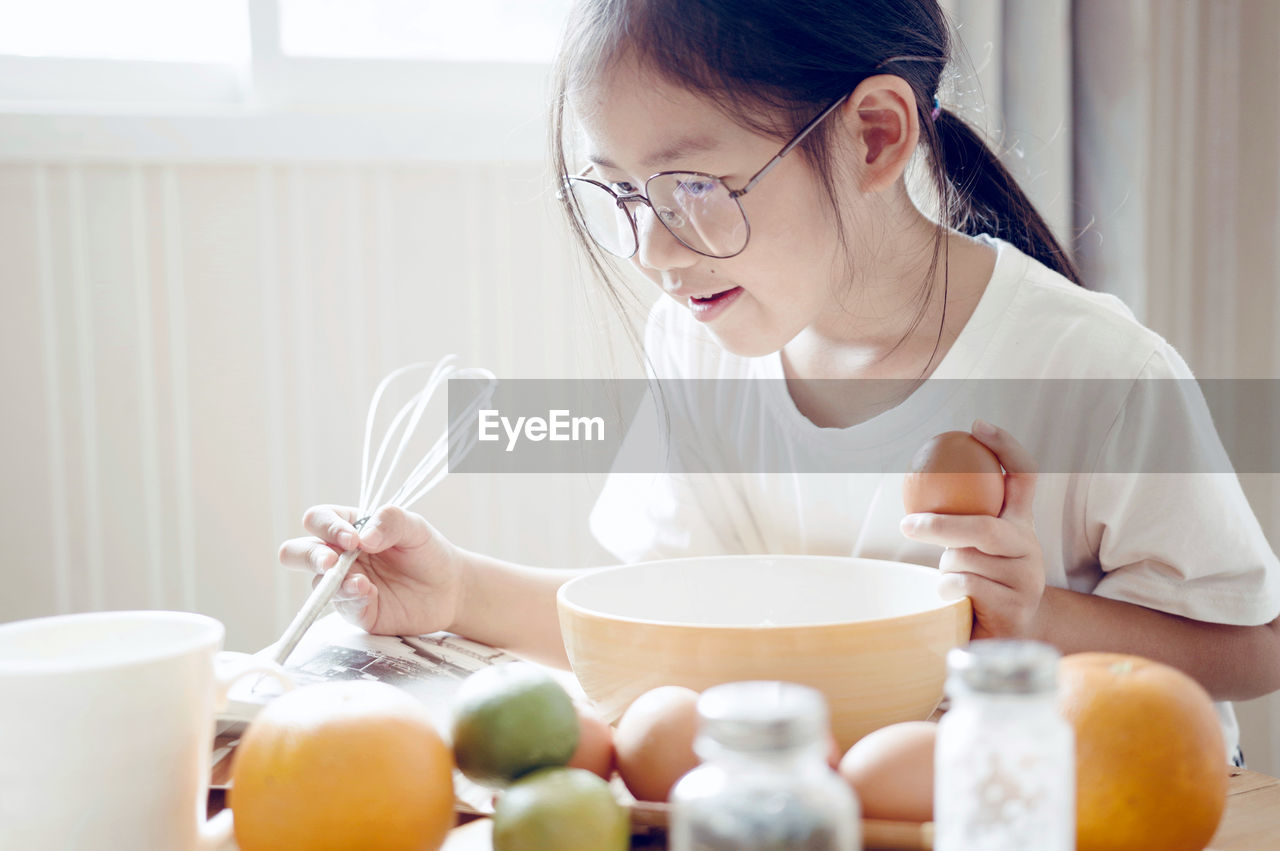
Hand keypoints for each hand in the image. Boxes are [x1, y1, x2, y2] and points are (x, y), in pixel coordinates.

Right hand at [278, 504, 465, 635]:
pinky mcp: (355, 610)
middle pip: (295, 552)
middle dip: (307, 556)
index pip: (318, 520)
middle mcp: (338, 555)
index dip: (327, 527)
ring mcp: (343, 584)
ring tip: (363, 583)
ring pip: (316, 584)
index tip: (353, 539)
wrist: (449, 588)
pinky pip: (340, 607)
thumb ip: (390, 521)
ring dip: (334, 582)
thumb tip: (363, 537)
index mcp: (348, 527)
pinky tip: (371, 594)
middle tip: (331, 561)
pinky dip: (352, 600)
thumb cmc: (427, 551)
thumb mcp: (415, 527)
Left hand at [899, 420, 1045, 639]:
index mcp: (1020, 526)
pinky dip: (948, 589)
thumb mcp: (970, 547)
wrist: (1003, 640)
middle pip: (987, 528)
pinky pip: (967, 587)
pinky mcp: (1016, 608)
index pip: (1025, 478)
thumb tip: (915, 479)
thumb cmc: (977, 583)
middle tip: (906, 525)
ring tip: (947, 579)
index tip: (977, 425)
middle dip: (941, 525)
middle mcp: (1030, 548)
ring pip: (969, 561)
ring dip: (945, 569)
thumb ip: (958, 518)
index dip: (1006, 448)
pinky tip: (949, 598)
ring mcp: (1028, 580)